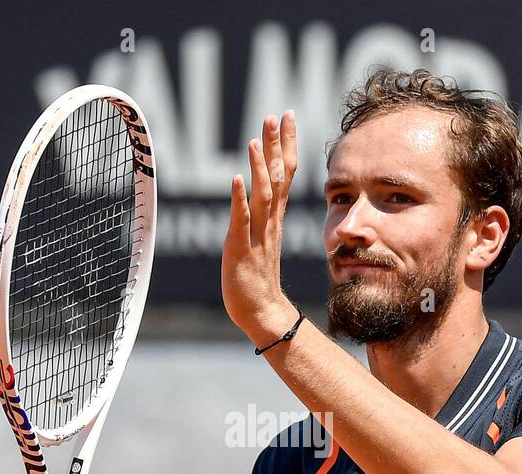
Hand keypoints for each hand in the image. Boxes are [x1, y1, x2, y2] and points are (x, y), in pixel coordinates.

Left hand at [222, 110, 299, 345]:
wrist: (262, 311)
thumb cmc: (256, 278)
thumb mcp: (260, 238)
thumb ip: (260, 215)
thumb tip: (254, 192)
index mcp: (274, 217)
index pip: (284, 173)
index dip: (285, 143)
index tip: (286, 115)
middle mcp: (269, 221)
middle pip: (277, 176)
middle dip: (276, 144)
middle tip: (275, 114)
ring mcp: (256, 234)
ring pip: (262, 195)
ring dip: (258, 168)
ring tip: (254, 141)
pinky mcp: (241, 248)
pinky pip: (242, 221)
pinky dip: (239, 199)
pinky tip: (235, 179)